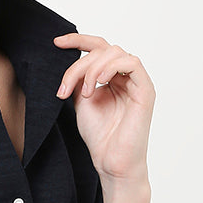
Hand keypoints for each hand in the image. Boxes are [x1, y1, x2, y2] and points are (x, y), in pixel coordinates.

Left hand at [54, 32, 154, 180]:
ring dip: (94, 68)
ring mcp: (137, 82)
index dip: (78, 40)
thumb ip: (79, 78)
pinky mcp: (146, 90)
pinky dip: (112, 67)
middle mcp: (125, 77)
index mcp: (112, 77)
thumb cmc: (100, 137)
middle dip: (80, 65)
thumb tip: (70, 58)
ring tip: (85, 92)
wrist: (111, 162)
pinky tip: (100, 82)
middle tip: (65, 88)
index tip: (57, 42)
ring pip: (115, 53)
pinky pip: (132, 63)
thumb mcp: (81, 101)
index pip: (98, 48)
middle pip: (103, 49)